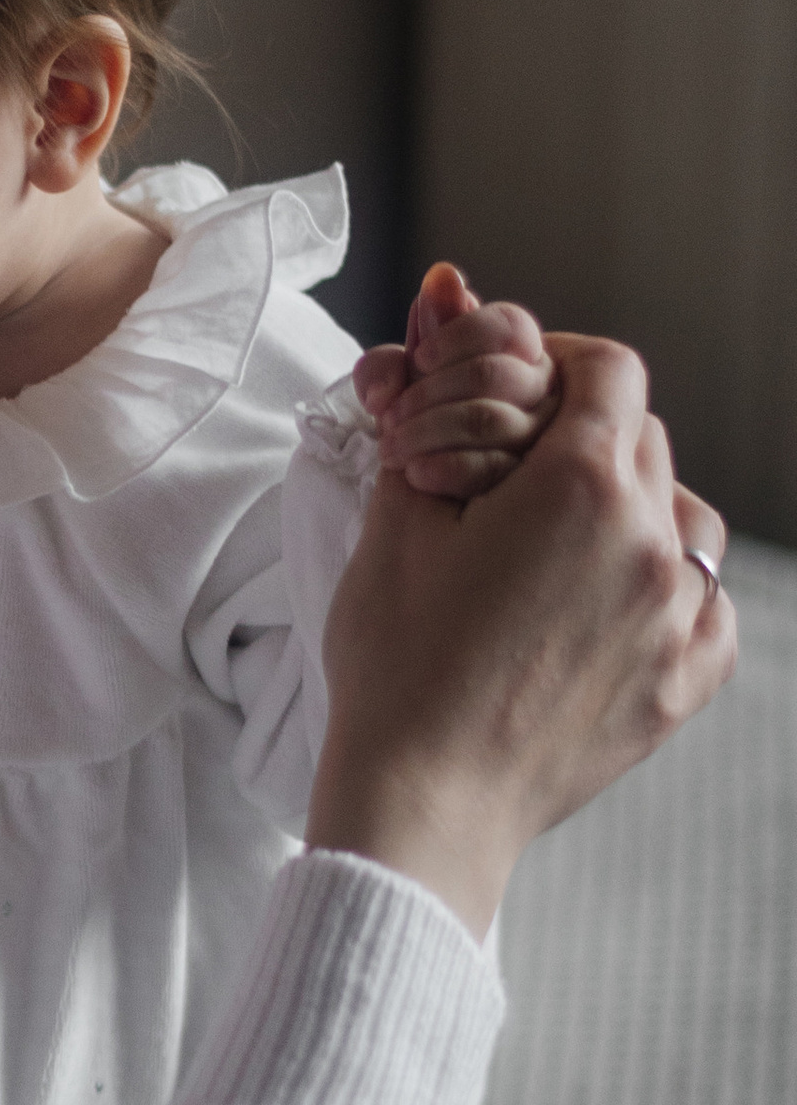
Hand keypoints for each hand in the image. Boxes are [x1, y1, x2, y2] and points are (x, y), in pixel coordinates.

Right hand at [306, 336, 731, 936]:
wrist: (422, 802)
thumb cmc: (397, 665)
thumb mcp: (397, 520)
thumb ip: (432, 406)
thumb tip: (447, 302)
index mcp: (581, 486)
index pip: (607, 368)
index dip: (556, 361)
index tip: (513, 388)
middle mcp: (650, 541)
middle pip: (640, 437)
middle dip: (578, 436)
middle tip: (507, 473)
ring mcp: (679, 617)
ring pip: (683, 516)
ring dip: (630, 509)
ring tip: (558, 545)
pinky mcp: (684, 683)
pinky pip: (707, 606)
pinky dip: (667, 592)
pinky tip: (606, 608)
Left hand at [352, 263, 558, 498]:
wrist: (406, 530)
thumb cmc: (408, 449)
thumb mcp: (391, 399)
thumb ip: (406, 351)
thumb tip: (442, 279)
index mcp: (521, 366)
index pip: (512, 326)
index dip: (460, 334)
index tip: (420, 359)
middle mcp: (547, 403)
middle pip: (496, 372)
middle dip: (427, 391)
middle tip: (387, 417)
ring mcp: (549, 453)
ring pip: (493, 420)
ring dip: (425, 430)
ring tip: (391, 448)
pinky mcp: (542, 501)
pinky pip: (498, 471)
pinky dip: (447, 468)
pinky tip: (417, 475)